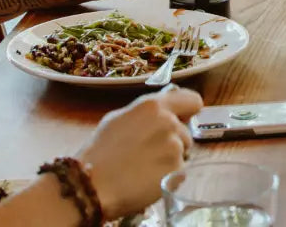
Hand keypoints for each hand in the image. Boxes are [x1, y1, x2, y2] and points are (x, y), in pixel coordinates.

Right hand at [76, 85, 203, 218]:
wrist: (92, 185)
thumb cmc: (99, 152)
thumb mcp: (118, 119)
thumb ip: (147, 110)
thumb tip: (167, 100)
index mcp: (153, 106)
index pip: (192, 100)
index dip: (188, 111)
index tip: (183, 118)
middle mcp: (168, 123)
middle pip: (186, 131)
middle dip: (174, 140)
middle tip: (149, 152)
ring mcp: (174, 147)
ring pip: (183, 152)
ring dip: (171, 159)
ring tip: (145, 166)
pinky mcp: (176, 170)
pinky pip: (179, 171)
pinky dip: (168, 176)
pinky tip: (148, 179)